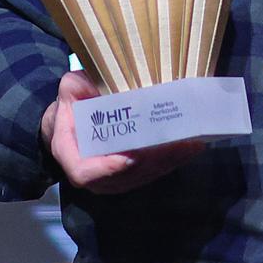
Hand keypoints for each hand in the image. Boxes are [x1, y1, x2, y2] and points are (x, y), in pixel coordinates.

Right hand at [40, 71, 203, 192]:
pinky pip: (153, 172)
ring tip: (190, 144)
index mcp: (71, 155)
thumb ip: (75, 87)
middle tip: (175, 143)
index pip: (85, 172)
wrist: (76, 122)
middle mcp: (94, 174)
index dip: (106, 169)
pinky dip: (172, 160)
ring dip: (167, 161)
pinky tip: (192, 146)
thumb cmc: (73, 106)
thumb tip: (84, 84)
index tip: (128, 158)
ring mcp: (115, 178)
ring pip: (142, 176)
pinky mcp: (133, 174)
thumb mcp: (70, 91)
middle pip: (124, 176)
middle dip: (151, 161)